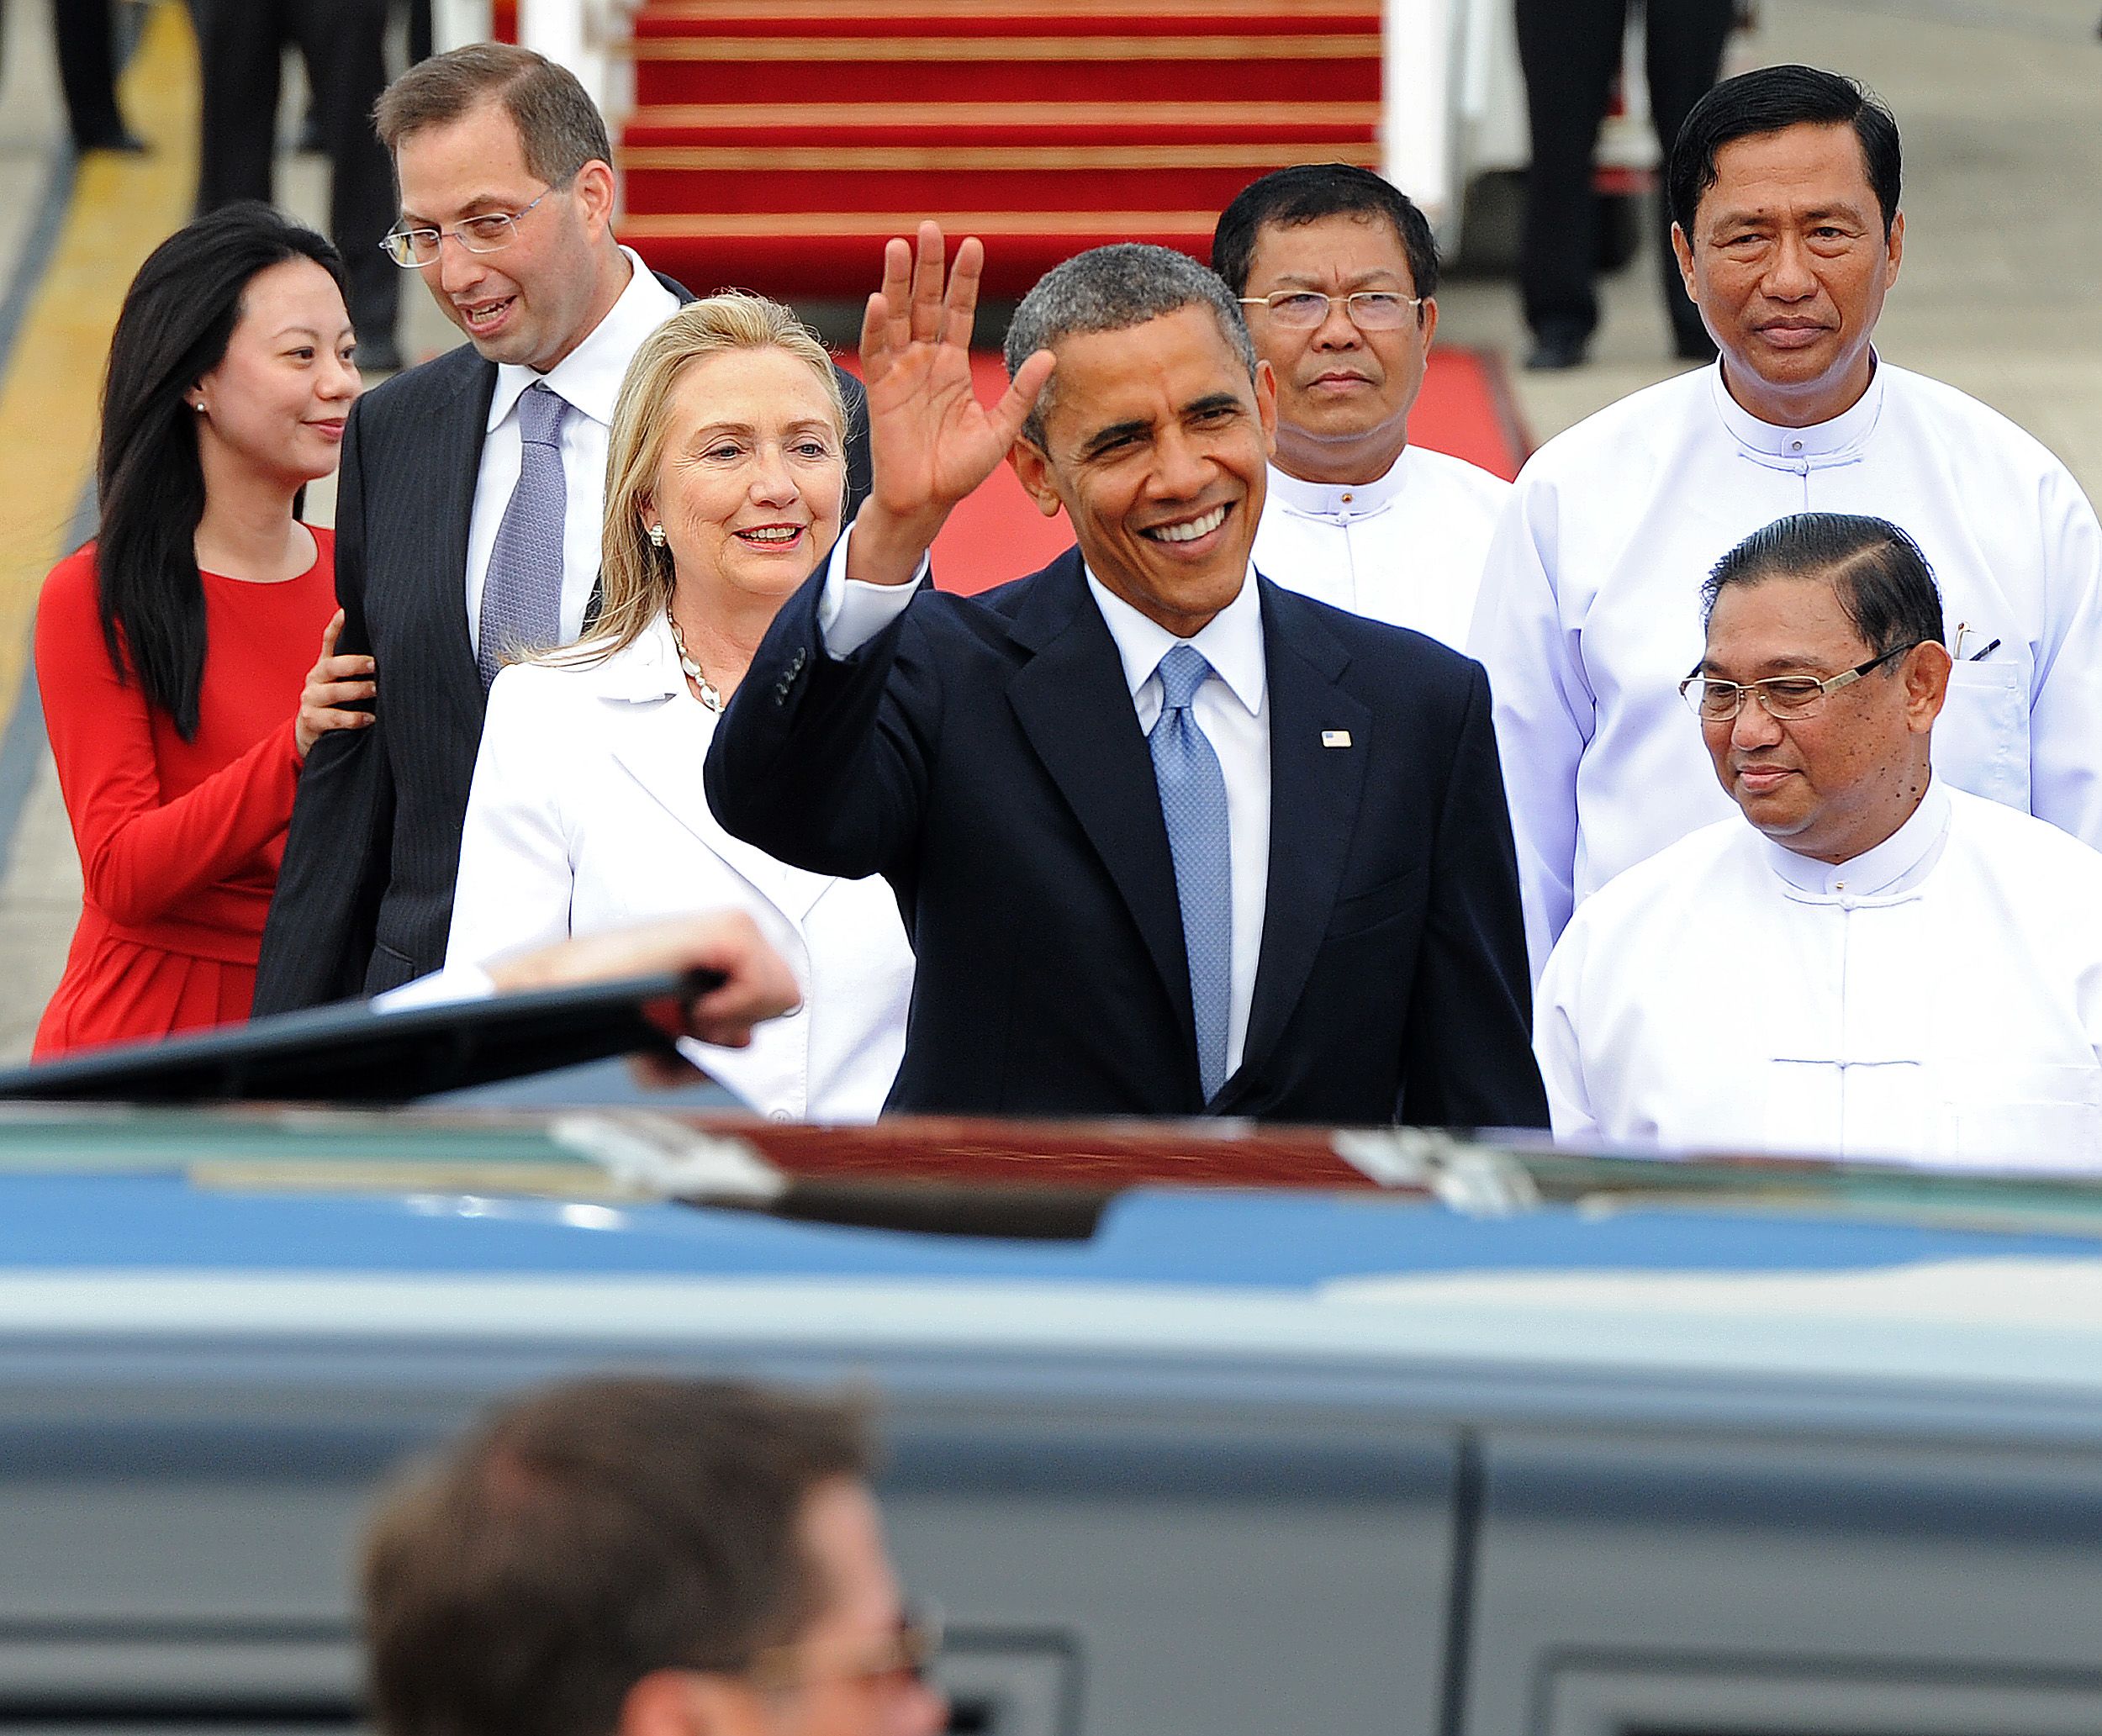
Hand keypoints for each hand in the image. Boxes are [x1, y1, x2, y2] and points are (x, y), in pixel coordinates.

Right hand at [295, 609, 375, 758]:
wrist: (311, 733)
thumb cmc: (338, 704)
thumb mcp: (344, 682)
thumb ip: (359, 669)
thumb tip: (394, 650)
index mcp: (325, 665)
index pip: (329, 640)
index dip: (337, 625)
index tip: (347, 611)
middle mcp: (316, 678)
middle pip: (332, 665)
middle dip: (355, 663)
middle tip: (377, 663)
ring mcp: (311, 698)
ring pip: (334, 692)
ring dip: (357, 690)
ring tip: (377, 690)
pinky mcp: (312, 719)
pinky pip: (334, 718)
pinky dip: (353, 718)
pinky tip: (370, 718)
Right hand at [486, 910, 802, 1050]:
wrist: (568, 984)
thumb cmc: (611, 1004)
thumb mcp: (669, 1035)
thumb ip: (712, 1043)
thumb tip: (743, 1040)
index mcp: (727, 954)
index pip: (775, 1000)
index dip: (742, 1026)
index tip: (699, 1029)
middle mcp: (737, 935)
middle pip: (787, 999)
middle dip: (743, 1024)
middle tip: (692, 1021)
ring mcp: (734, 928)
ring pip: (783, 994)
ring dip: (735, 1017)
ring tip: (689, 1013)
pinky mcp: (727, 931)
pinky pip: (762, 985)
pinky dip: (731, 1007)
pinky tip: (694, 1005)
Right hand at [850, 221, 1056, 586]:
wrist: (927, 501)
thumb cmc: (961, 470)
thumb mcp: (1001, 429)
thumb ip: (1021, 393)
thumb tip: (1050, 355)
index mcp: (953, 366)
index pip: (960, 311)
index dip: (965, 279)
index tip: (974, 245)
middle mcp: (925, 361)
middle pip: (926, 303)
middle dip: (928, 266)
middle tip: (931, 227)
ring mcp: (900, 372)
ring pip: (898, 317)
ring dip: (898, 282)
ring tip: (900, 245)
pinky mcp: (880, 390)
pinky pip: (877, 352)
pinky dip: (877, 326)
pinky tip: (880, 298)